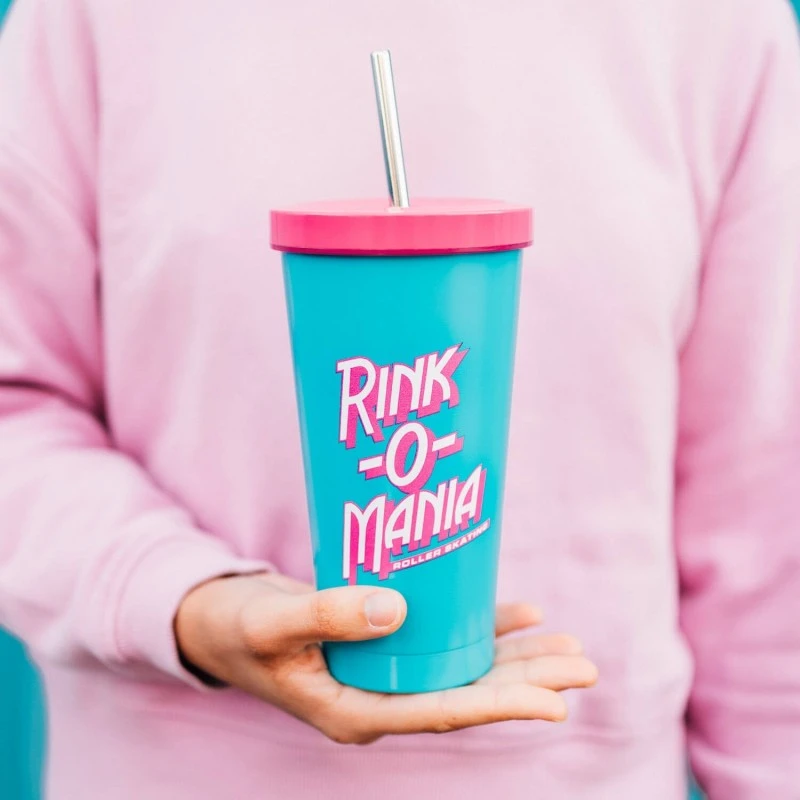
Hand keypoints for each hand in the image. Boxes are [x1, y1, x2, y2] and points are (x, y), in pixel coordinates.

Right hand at [175, 573, 597, 744]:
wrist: (218, 623)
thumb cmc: (238, 628)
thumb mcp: (273, 623)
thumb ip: (327, 614)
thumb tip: (398, 609)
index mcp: (356, 710)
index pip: (442, 710)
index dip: (501, 705)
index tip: (556, 701)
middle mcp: (380, 698)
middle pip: (466, 691)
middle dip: (527, 680)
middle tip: (584, 666)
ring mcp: (384, 673)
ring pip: (461, 668)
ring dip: (515, 658)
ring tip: (568, 647)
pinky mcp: (384, 645)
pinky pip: (441, 640)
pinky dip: (480, 628)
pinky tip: (517, 616)